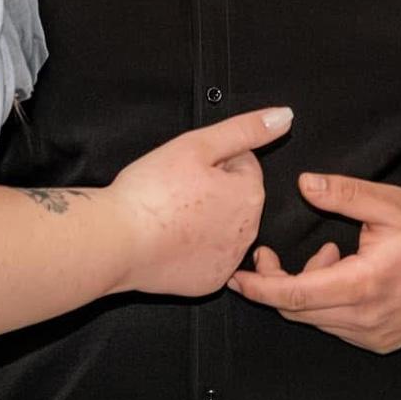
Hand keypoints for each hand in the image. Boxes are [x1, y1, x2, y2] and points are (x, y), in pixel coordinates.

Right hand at [109, 107, 281, 298]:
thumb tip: (283, 117)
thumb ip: (245, 129)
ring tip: (170, 213)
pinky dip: (193, 248)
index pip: (243, 164)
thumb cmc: (151, 192)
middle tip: (176, 189)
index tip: (186, 167)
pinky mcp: (208, 282)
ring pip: (222, 227)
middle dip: (211, 189)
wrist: (117, 241)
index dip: (212, 159)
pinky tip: (170, 239)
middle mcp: (248, 232)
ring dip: (204, 218)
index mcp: (249, 195)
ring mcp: (229, 261)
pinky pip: (208, 257)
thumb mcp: (198, 144)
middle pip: (234, 197)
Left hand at [229, 172, 400, 353]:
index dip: (260, 287)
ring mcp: (371, 336)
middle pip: (297, 310)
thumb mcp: (390, 204)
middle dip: (274, 283)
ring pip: (314, 319)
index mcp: (363, 285)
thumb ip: (345, 193)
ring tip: (328, 255)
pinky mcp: (378, 342)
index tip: (236, 277)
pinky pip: (334, 326)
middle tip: (269, 255)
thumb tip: (305, 184)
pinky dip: (325, 301)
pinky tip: (342, 274)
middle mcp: (364, 319)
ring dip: (305, 289)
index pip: (295, 295)